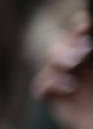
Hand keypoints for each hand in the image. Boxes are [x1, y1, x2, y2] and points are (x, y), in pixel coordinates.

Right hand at [33, 14, 92, 128]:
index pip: (81, 32)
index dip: (80, 26)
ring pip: (50, 62)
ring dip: (58, 59)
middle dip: (68, 43)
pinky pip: (42, 88)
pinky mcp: (58, 103)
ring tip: (74, 64)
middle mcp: (81, 68)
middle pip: (61, 44)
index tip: (86, 26)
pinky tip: (68, 88)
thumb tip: (87, 25)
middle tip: (83, 50)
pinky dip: (50, 84)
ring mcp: (68, 84)